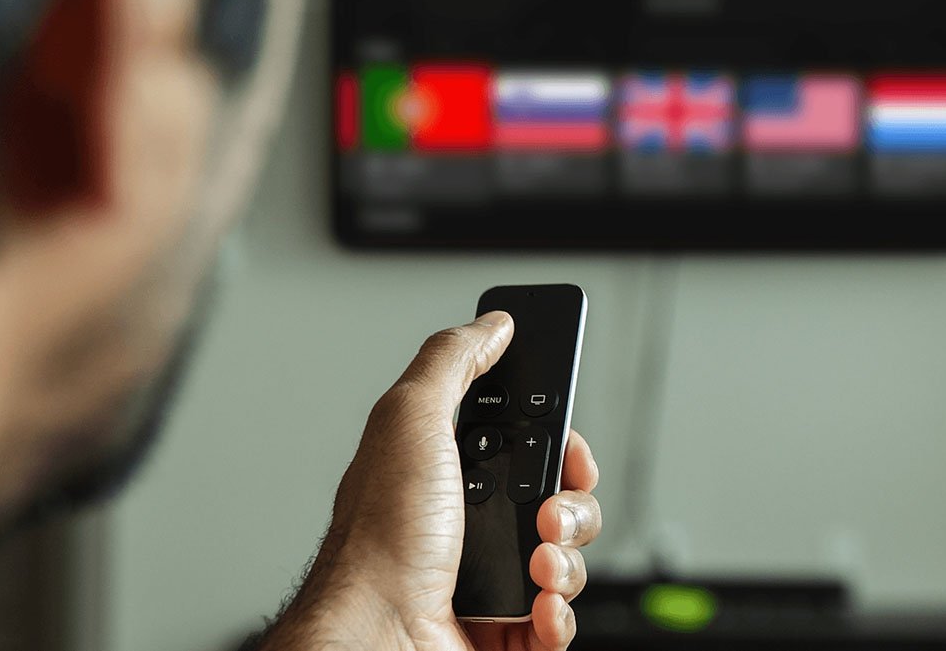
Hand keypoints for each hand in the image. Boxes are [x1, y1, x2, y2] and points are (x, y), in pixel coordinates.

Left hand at [266, 312, 601, 650]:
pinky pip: (560, 619)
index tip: (567, 446)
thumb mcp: (410, 418)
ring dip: (565, 559)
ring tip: (534, 562)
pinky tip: (535, 603)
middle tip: (546, 509)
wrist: (374, 635)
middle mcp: (467, 523)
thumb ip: (452, 361)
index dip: (558, 440)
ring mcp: (488, 579)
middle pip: (559, 498)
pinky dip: (558, 613)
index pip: (526, 441)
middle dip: (570, 501)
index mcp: (447, 470)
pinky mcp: (505, 630)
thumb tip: (491, 325)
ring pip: (568, 558)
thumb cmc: (378, 541)